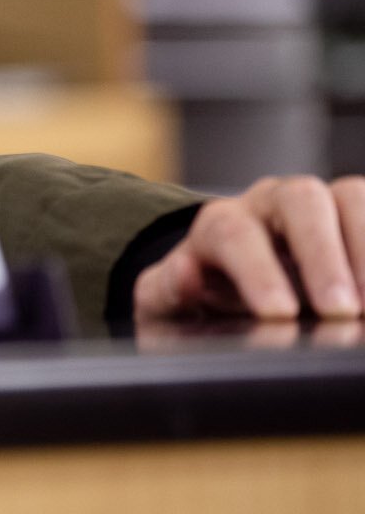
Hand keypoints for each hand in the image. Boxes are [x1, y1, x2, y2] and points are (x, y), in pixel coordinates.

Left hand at [133, 176, 364, 320]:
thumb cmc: (206, 296)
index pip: (234, 232)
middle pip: (301, 201)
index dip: (257, 272)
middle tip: (341, 310)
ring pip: (352, 198)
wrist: (234, 286)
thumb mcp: (171, 303)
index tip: (278, 315)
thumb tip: (184, 273)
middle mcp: (272, 203)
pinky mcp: (358, 217)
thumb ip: (167, 292)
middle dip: (323, 255)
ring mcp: (323, 205)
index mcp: (221, 223)